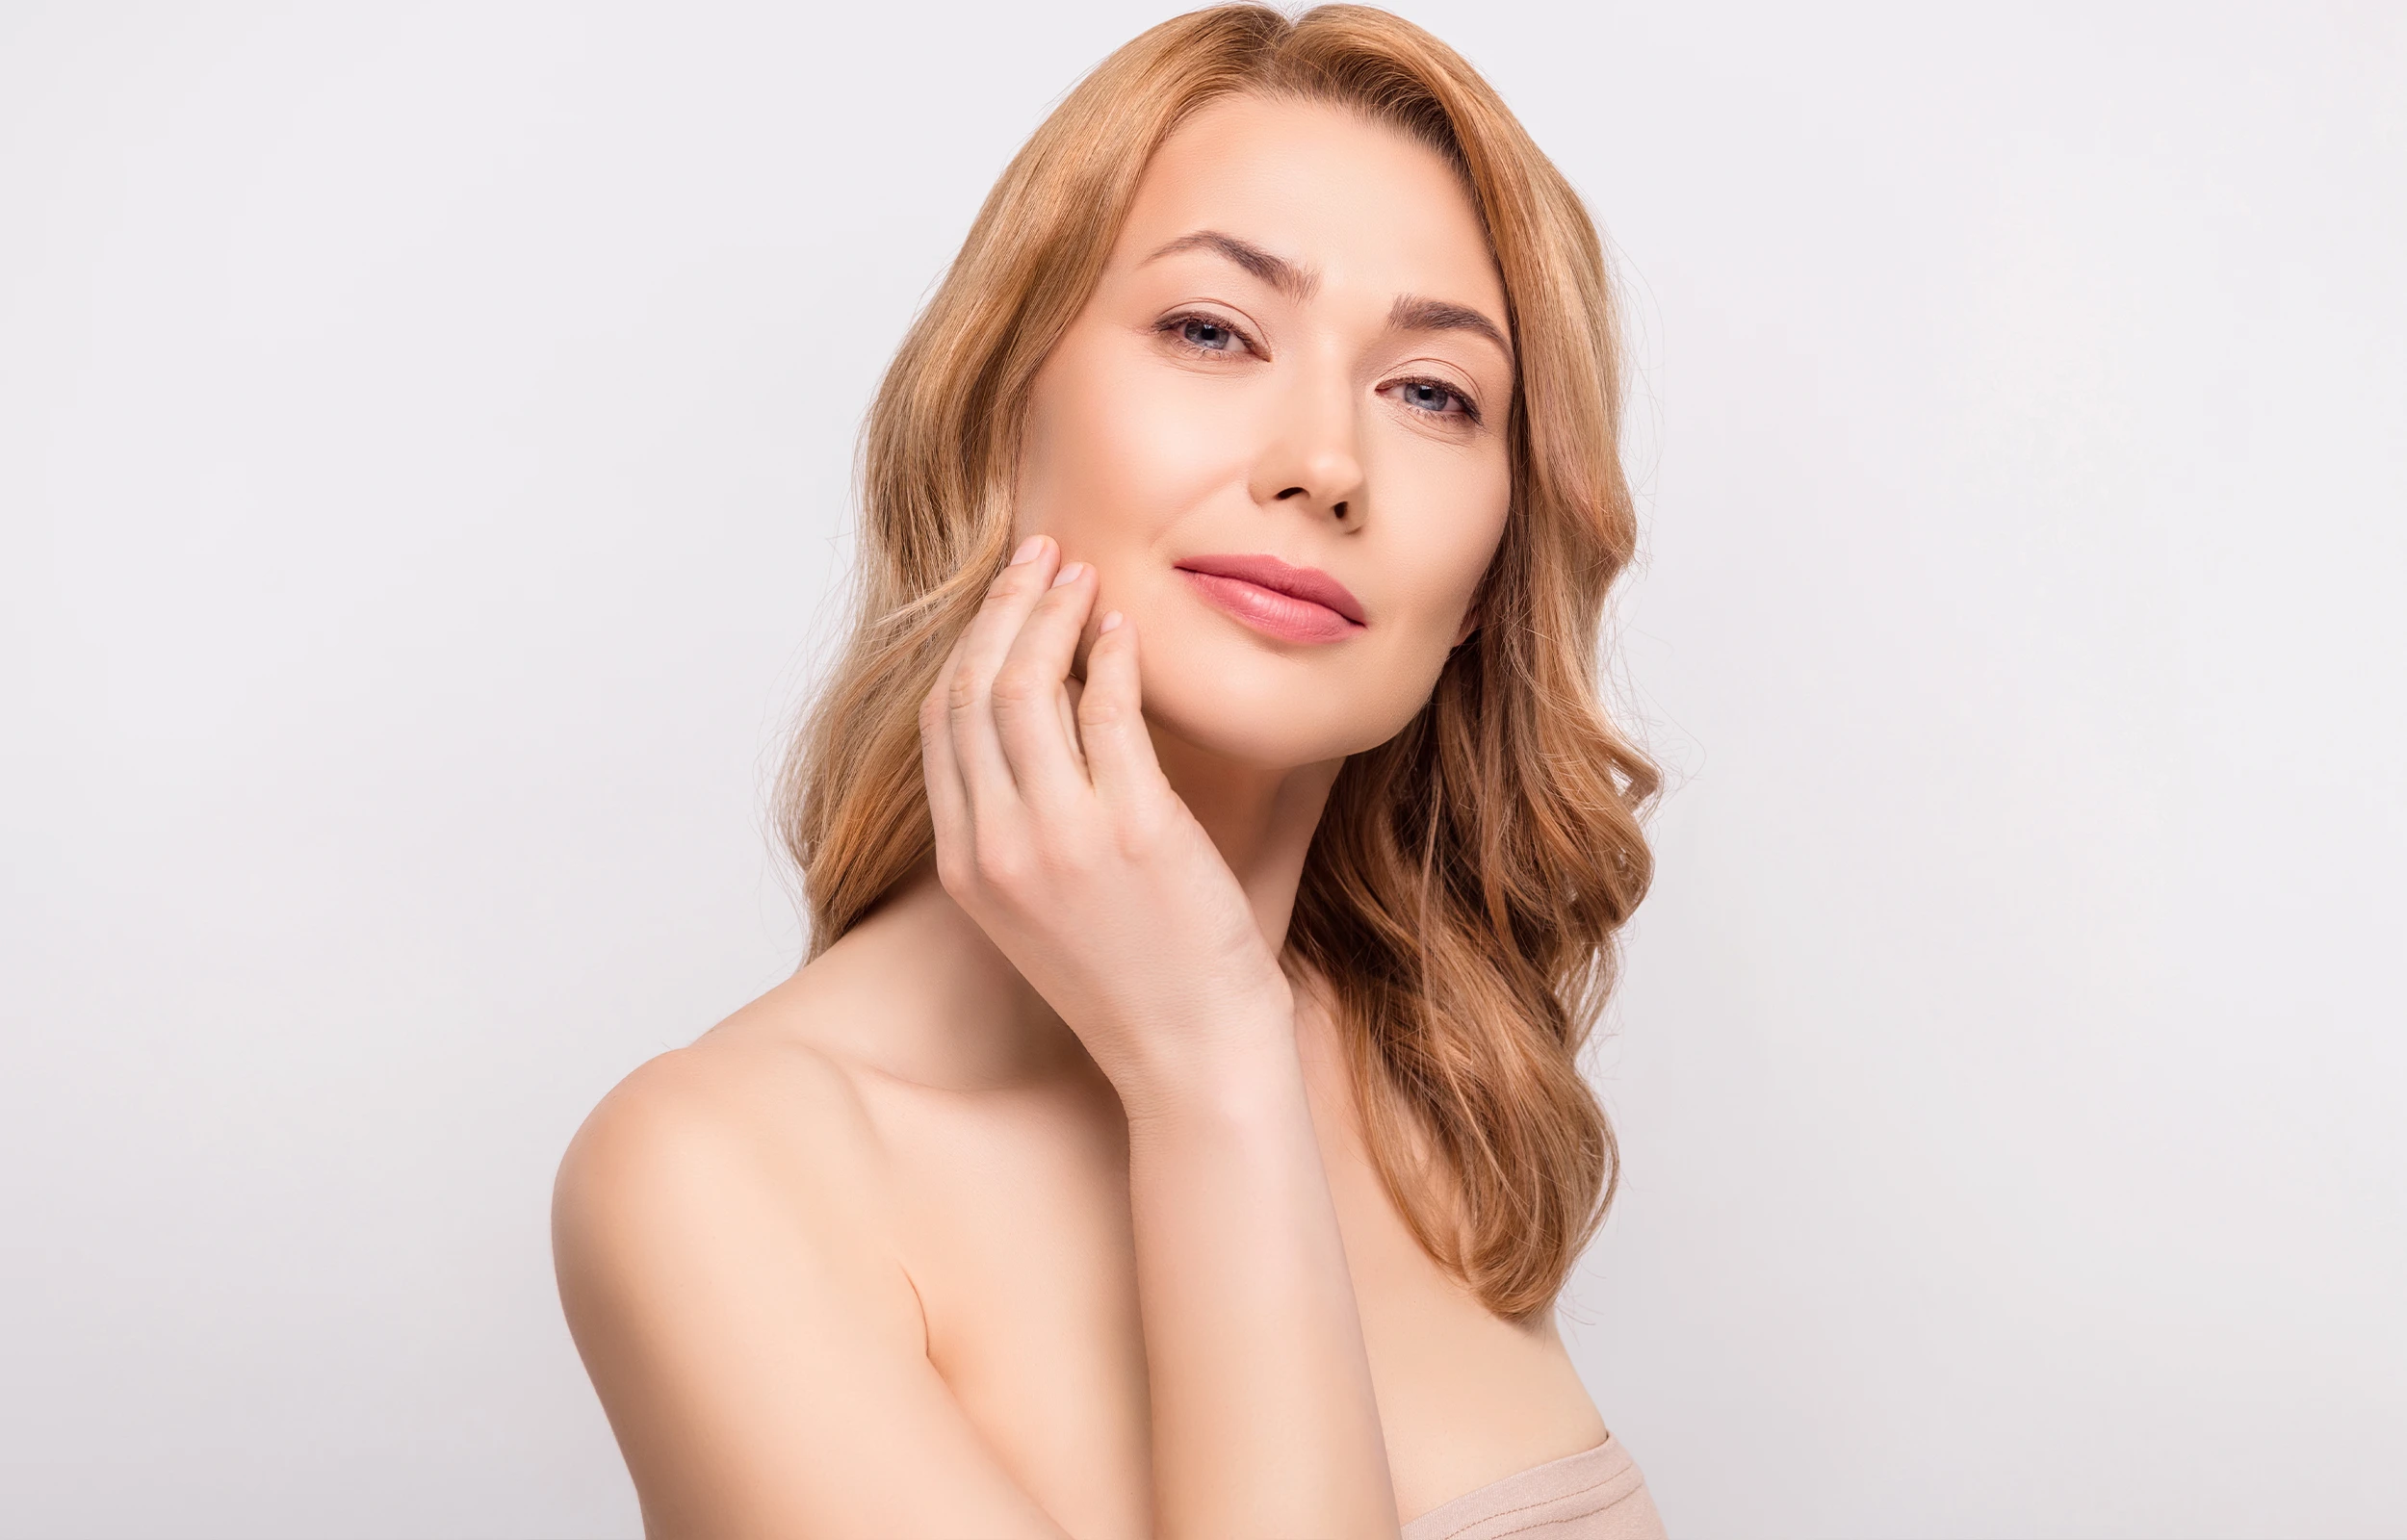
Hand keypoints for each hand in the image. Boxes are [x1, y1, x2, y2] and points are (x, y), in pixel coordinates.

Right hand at [918, 535, 1294, 1107]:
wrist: (1190, 1056)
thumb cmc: (1137, 982)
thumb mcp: (1046, 911)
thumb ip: (1032, 828)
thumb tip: (1053, 733)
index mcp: (964, 868)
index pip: (940, 728)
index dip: (968, 647)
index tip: (1004, 599)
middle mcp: (995, 848)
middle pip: (970, 692)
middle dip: (1003, 609)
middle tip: (1041, 557)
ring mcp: (1059, 838)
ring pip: (1024, 689)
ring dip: (1052, 616)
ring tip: (1083, 578)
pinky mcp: (1131, 831)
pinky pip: (1106, 712)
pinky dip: (1110, 657)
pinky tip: (1125, 631)